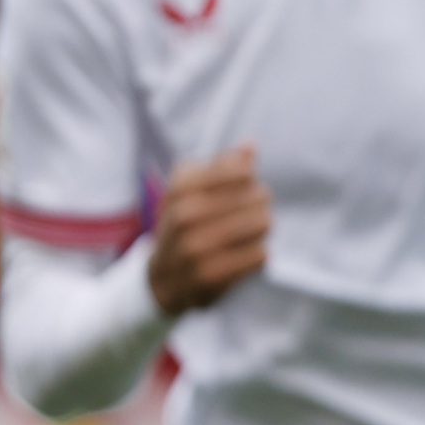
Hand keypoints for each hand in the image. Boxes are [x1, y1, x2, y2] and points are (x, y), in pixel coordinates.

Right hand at [148, 145, 270, 315]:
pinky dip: (258, 254)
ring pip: (263, 223)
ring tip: (247, 234)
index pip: (242, 170)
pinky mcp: (210, 276)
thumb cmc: (185, 225)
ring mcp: (196, 247)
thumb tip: (249, 145)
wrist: (162, 279)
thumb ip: (222, 167)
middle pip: (259, 195)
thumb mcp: (192, 192)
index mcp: (180, 187)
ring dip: (261, 229)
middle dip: (260, 204)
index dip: (249, 179)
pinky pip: (260, 254)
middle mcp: (184, 214)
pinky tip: (241, 255)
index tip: (241, 188)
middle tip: (246, 214)